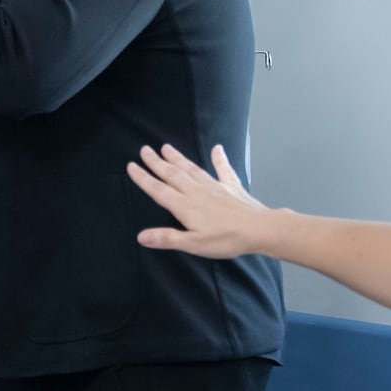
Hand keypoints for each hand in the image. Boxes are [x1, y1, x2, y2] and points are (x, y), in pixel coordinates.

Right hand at [129, 142, 276, 258]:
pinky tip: (217, 148)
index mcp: (185, 206)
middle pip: (172, 174)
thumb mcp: (193, 244)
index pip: (159, 190)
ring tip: (166, 147)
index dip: (144, 178)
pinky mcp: (231, 186)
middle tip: (144, 149)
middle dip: (156, 162)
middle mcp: (197, 191)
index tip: (131, 166)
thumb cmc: (226, 239)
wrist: (259, 229)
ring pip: (191, 169)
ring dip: (177, 158)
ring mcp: (215, 186)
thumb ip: (167, 238)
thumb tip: (141, 236)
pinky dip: (219, 158)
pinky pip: (223, 169)